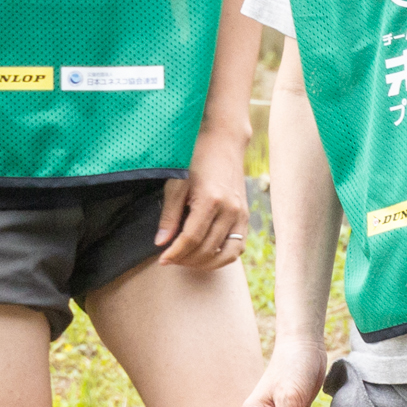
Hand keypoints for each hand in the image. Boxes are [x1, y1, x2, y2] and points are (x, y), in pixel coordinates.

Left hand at [153, 127, 252, 268]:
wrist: (223, 142)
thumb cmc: (196, 158)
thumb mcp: (176, 182)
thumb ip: (169, 215)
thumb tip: (161, 243)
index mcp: (210, 200)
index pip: (191, 239)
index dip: (175, 253)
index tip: (162, 259)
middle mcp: (230, 210)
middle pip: (208, 249)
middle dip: (186, 260)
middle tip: (170, 259)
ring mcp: (241, 214)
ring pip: (226, 254)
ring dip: (205, 264)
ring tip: (187, 261)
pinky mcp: (246, 216)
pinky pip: (238, 247)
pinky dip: (223, 257)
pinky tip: (206, 255)